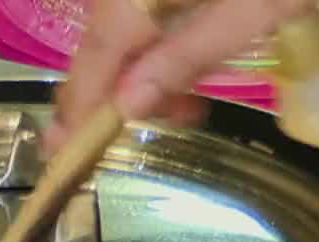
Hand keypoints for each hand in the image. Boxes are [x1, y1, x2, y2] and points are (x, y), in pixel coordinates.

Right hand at [46, 0, 306, 151]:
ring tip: (195, 94)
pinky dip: (164, 29)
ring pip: (127, 19)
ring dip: (150, 60)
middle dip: (126, 86)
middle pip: (107, 36)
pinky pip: (149, 2)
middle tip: (177, 119)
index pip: (95, 57)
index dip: (80, 107)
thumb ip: (184, 58)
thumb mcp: (252, 10)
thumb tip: (124, 107)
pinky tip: (194, 44)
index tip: (65, 151)